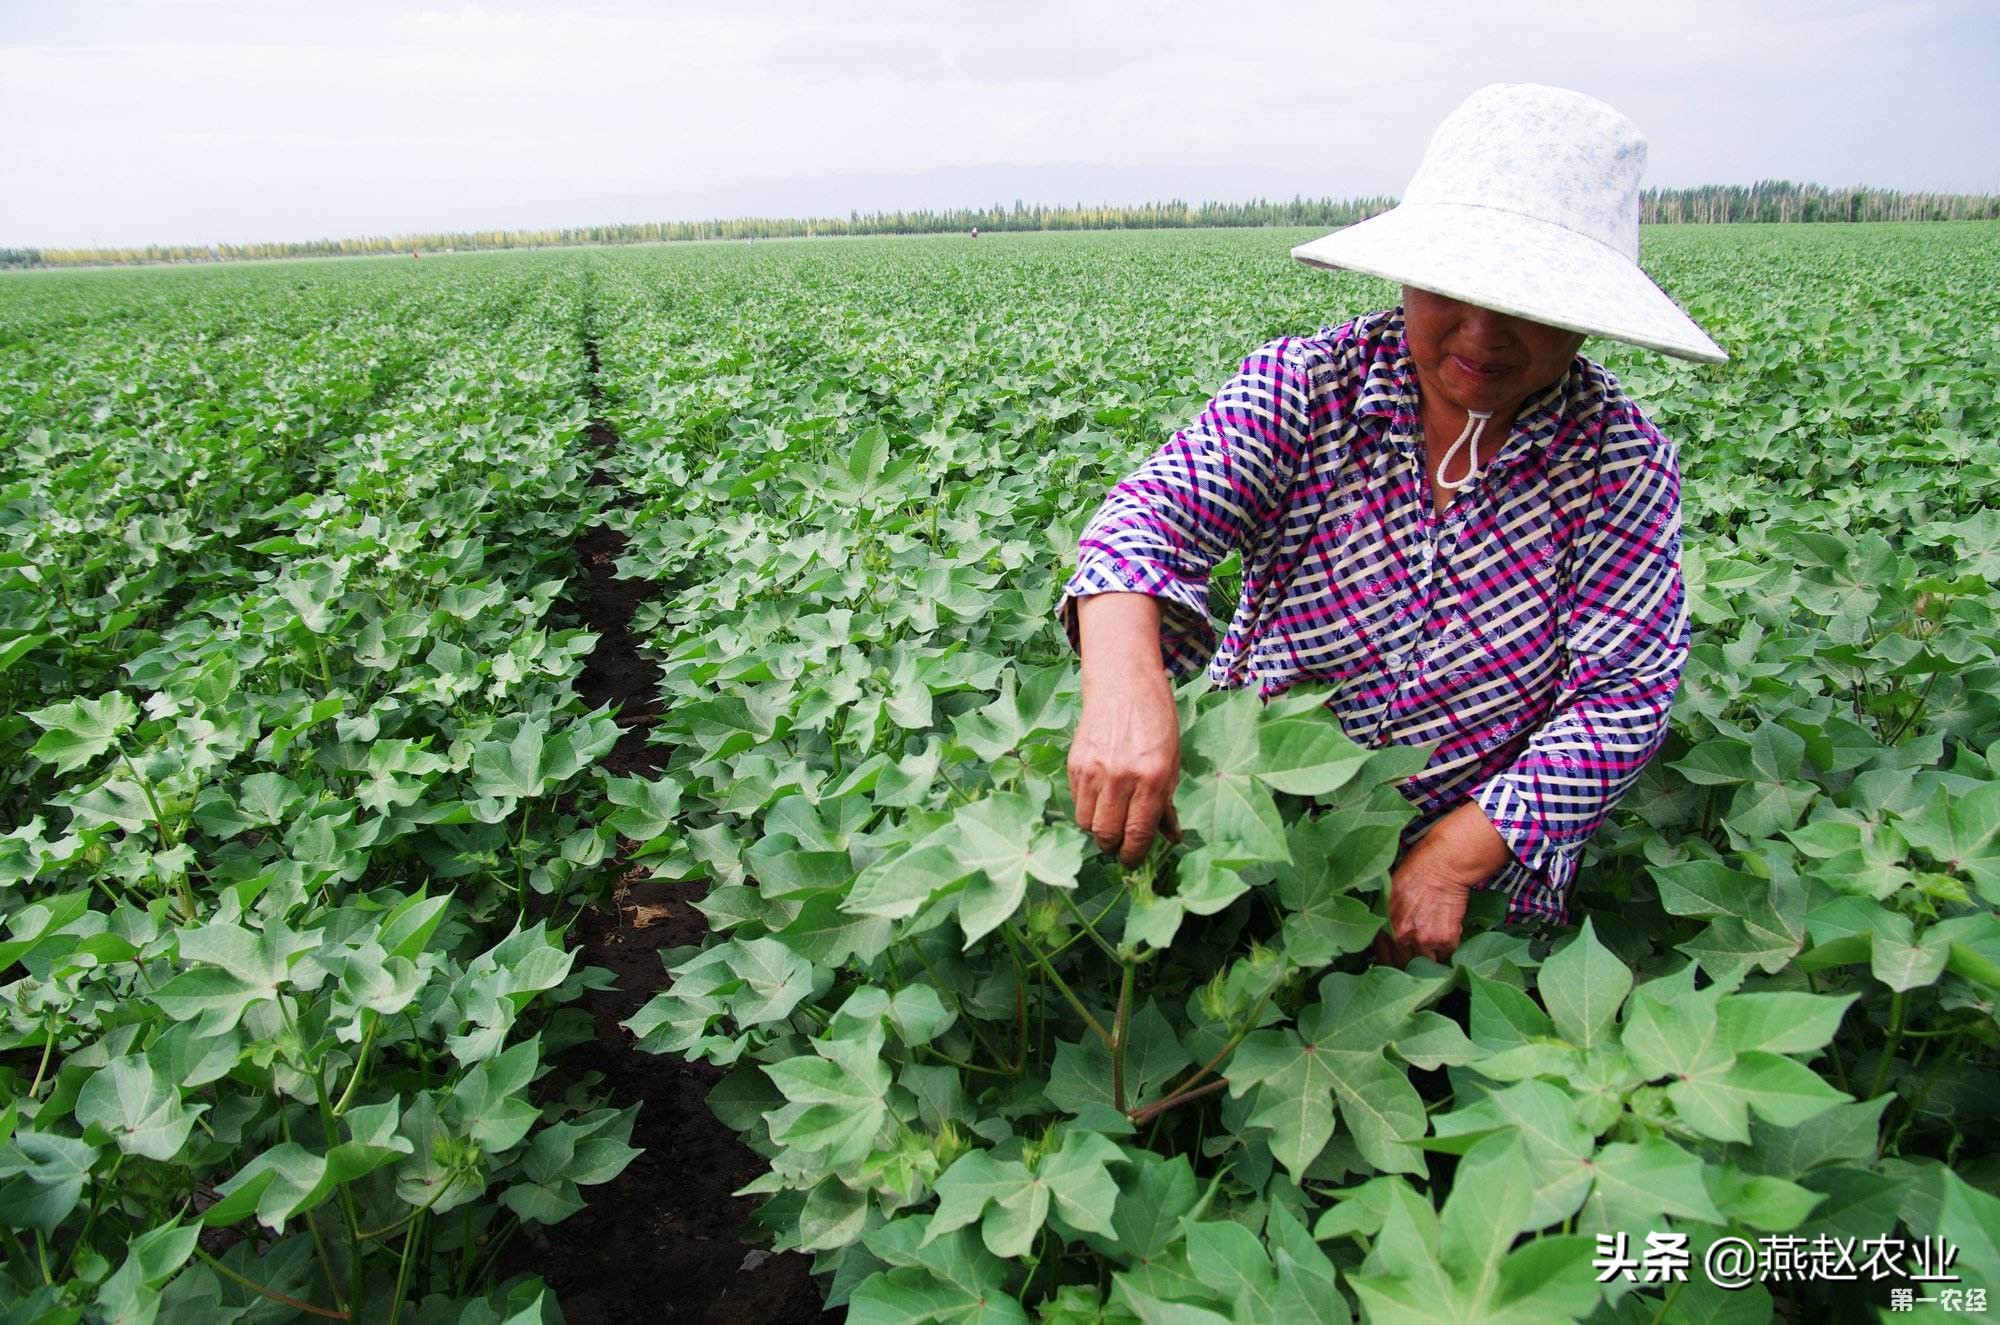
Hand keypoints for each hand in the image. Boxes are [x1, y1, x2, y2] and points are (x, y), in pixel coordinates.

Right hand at [1069, 595, 1183, 867]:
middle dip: (1113, 848)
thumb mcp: (1172, 761)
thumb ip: (1167, 802)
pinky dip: (1086, 809)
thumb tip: (1170, 837)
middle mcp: (1122, 777)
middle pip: (1107, 834)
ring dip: (1097, 830)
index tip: (1132, 861)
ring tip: (1108, 823)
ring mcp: (1094, 771)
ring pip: (1087, 823)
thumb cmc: (1156, 721)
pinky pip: (1076, 802)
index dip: (1134, 855)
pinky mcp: (1075, 764)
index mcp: (1153, 778)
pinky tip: (1098, 801)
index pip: (1138, 832)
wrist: (1123, 684)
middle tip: (1119, 847)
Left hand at [1373, 801, 1511, 966]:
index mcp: (1384, 925)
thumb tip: (1384, 934)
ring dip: (1431, 958)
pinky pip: (1447, 954)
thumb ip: (1385, 918)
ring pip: (1428, 964)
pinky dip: (1448, 948)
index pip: (1383, 958)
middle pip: (1405, 967)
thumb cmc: (1415, 870)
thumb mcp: (1388, 893)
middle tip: (1417, 959)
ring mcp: (1425, 940)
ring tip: (1433, 947)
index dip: (1391, 962)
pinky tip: (1446, 935)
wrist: (1443, 862)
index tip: (1397, 963)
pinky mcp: (1447, 939)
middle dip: (1411, 965)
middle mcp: (1402, 936)